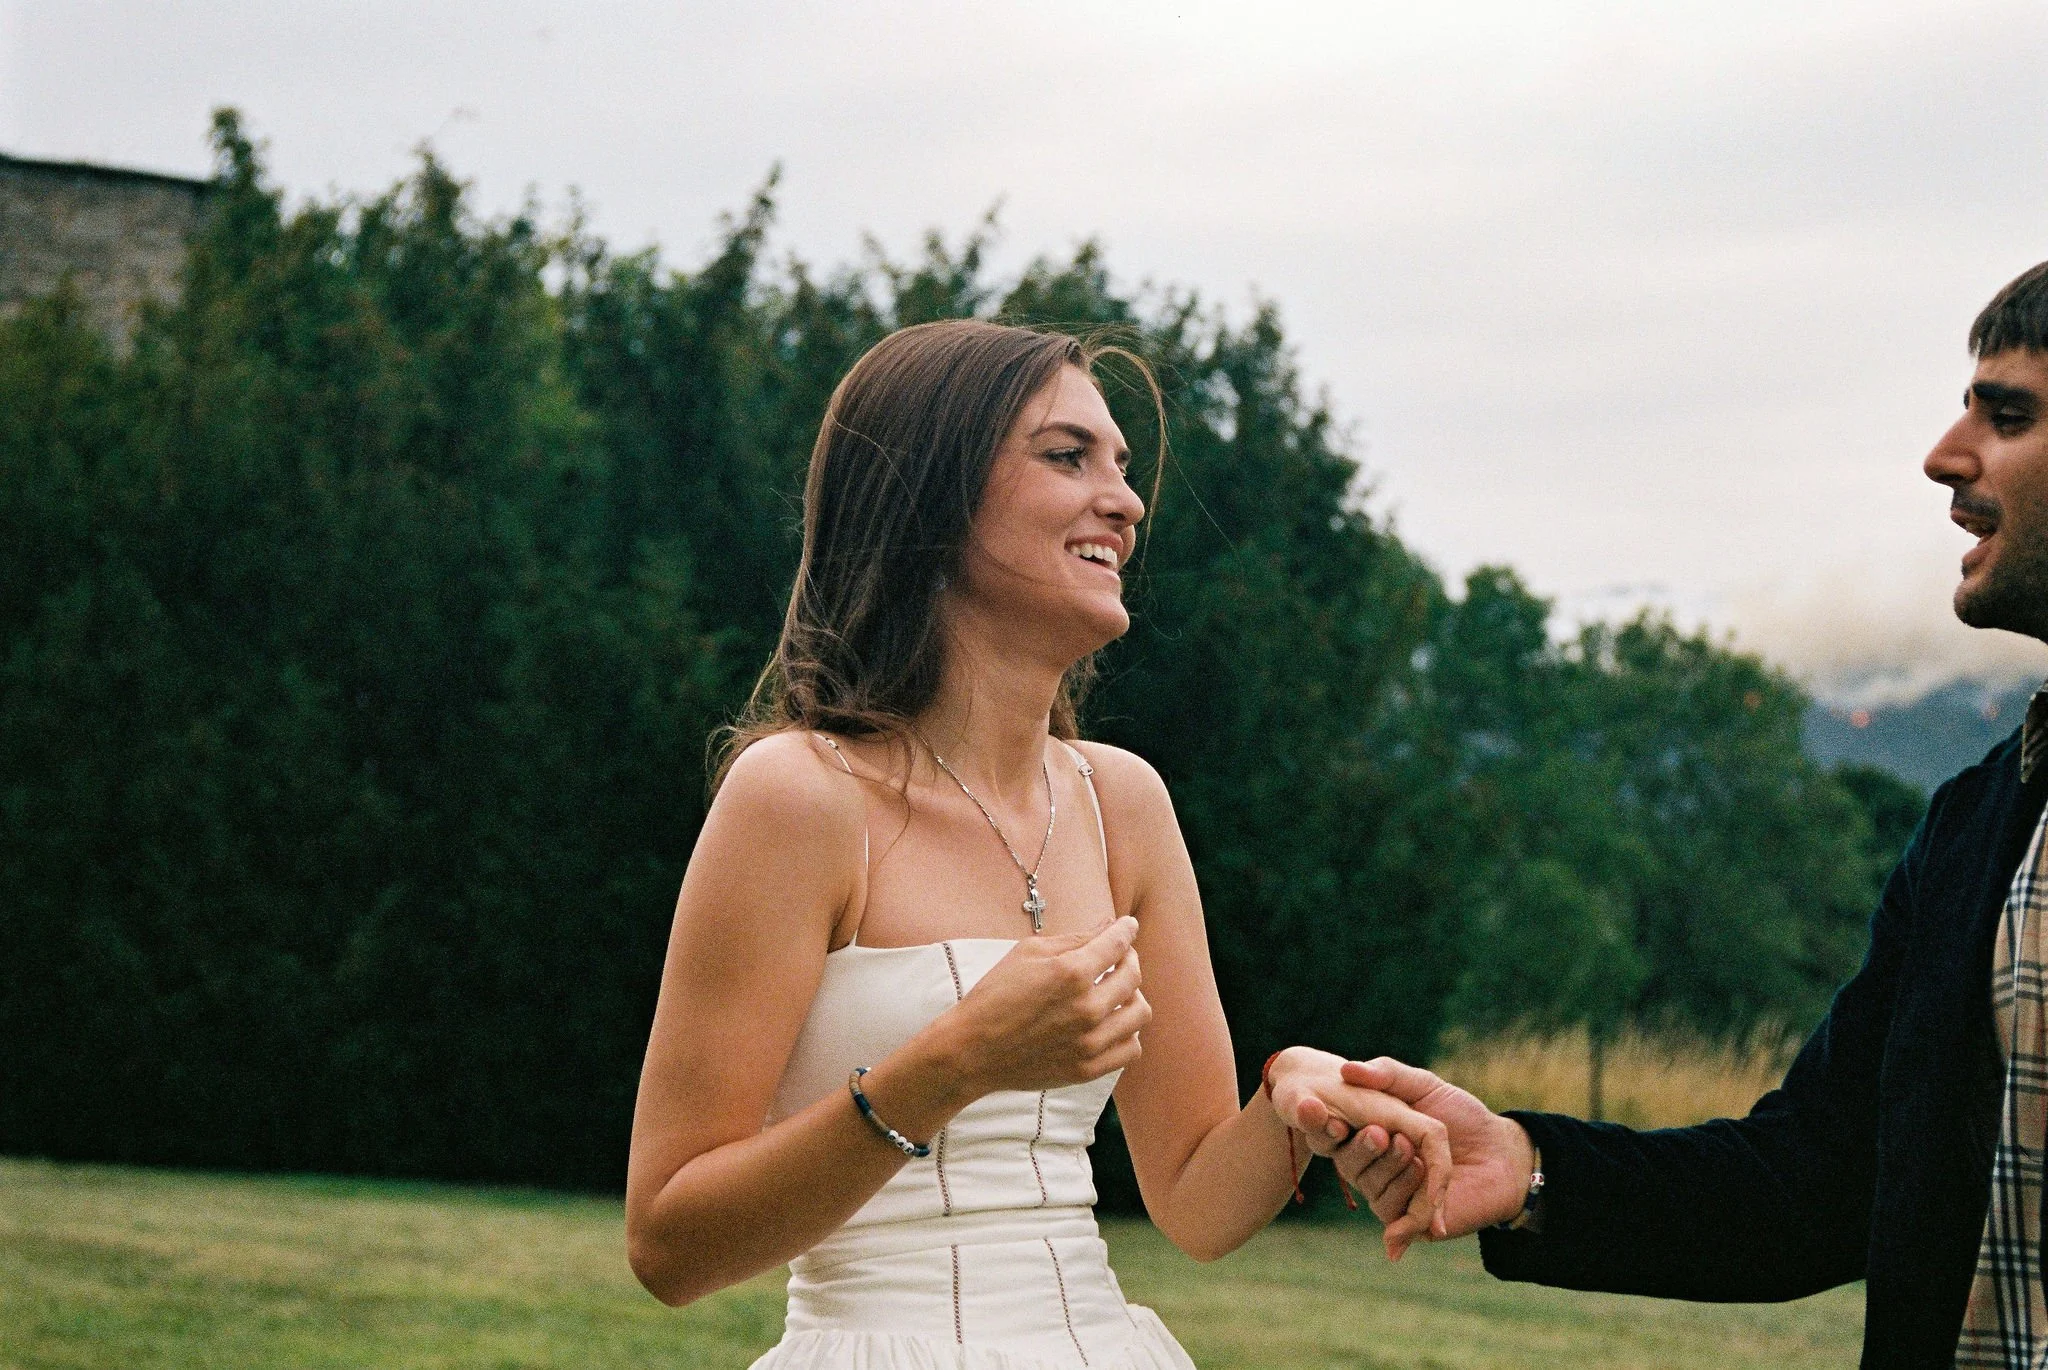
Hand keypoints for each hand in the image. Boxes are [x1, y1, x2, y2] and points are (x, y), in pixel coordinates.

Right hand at [941, 917, 1150, 1095]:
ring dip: (1132, 996)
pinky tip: (1112, 1023)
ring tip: (1116, 992)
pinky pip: (1130, 1049)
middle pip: (1133, 976)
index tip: (1128, 926)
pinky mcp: (1087, 1069)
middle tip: (1118, 956)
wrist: (972, 1050)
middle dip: (1129, 959)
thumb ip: (1074, 938)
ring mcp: (1089, 1042)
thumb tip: (1109, 926)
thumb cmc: (995, 996)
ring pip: (1139, 1013)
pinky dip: (1128, 1032)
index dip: (1126, 929)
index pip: (1118, 943)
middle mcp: (1086, 1008)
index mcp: (1071, 973)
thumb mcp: (1028, 952)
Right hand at [1263, 1046, 1452, 1235]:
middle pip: (1350, 1165)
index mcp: (1371, 1134)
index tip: (1336, 1121)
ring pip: (1371, 1190)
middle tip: (1388, 1135)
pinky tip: (1421, 1185)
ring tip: (1417, 1157)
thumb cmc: (1463, 1115)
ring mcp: (1392, 1194)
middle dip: (1366, 1150)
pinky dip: (1407, 1204)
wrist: (1502, 1152)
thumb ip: (1386, 1074)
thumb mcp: (1423, 1085)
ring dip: (1393, 1172)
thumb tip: (1345, 1070)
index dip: (1327, 1128)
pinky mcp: (1411, 1221)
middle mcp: (1376, 1166)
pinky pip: (1395, 1216)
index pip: (1334, 1137)